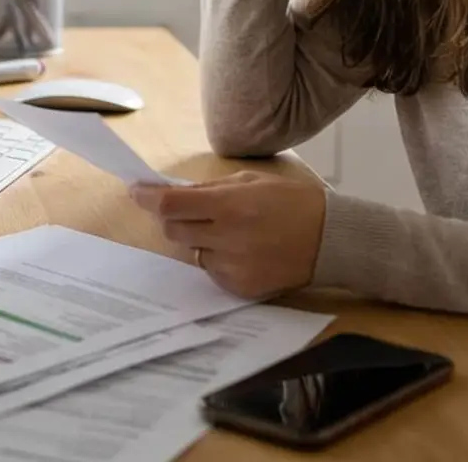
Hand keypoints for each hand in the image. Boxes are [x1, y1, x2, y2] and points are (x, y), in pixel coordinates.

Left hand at [130, 171, 325, 298]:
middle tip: (190, 209)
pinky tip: (243, 249)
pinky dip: (217, 257)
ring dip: (199, 238)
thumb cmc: (293, 202)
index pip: (171, 204)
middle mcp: (227, 238)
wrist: (331, 240)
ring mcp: (232, 266)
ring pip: (191, 250)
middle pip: (172, 229)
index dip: (147, 197)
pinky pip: (210, 270)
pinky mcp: (239, 287)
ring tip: (230, 230)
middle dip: (173, 216)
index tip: (137, 191)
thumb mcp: (253, 181)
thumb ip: (211, 189)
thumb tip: (174, 192)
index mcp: (231, 206)